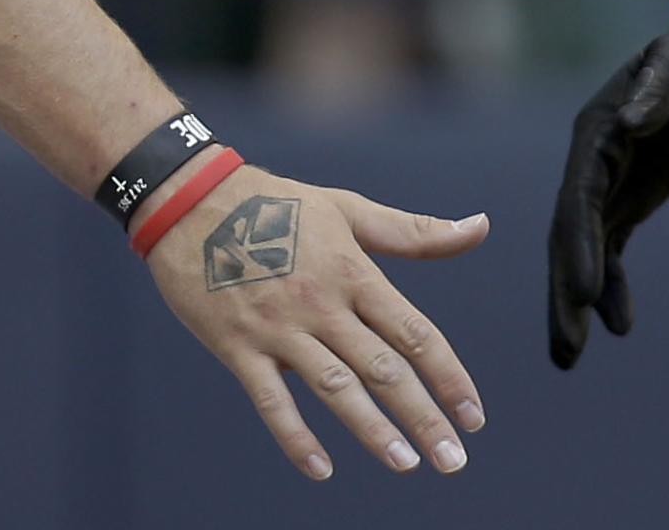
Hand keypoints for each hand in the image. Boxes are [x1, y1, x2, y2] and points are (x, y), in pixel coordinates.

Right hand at [147, 162, 488, 481]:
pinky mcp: (237, 345)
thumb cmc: (274, 203)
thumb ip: (413, 232)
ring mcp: (278, 327)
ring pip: (335, 387)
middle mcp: (322, 303)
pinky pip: (271, 399)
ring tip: (406, 464)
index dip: (449, 376)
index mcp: (353, 271)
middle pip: (383, 368)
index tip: (474, 416)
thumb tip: (480, 227)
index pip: (413, 333)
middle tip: (453, 460)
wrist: (188, 199)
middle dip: (423, 417)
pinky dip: (295, 436)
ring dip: (372, 430)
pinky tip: (321, 469)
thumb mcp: (346, 208)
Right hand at [548, 0, 668, 369]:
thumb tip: (628, 124)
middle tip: (568, 350)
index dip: (578, 246)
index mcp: (595, 130)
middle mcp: (592, 161)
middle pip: (569, 234)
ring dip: (576, 301)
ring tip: (570, 359)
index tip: (586, 293)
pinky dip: (613, 287)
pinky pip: (615, 250)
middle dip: (566, 291)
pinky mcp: (632, 198)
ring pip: (584, 250)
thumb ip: (657, 86)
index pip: (578, 197)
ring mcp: (610, 182)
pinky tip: (619, 324)